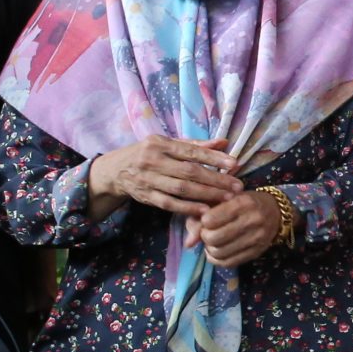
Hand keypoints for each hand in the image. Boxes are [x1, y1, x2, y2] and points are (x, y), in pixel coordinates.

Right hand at [88, 136, 240, 216]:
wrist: (115, 170)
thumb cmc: (149, 154)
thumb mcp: (167, 144)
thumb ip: (195, 145)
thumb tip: (224, 142)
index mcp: (159, 144)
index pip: (191, 151)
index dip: (214, 158)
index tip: (234, 164)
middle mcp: (152, 160)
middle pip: (189, 172)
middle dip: (216, 180)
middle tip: (237, 186)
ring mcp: (147, 180)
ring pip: (181, 189)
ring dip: (206, 195)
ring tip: (227, 198)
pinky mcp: (145, 196)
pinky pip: (169, 204)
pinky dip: (187, 208)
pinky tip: (205, 210)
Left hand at [187, 189, 286, 268]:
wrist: (276, 211)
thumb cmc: (245, 202)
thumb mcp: (224, 200)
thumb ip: (201, 217)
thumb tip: (188, 243)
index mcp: (242, 203)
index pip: (209, 220)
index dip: (204, 222)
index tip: (208, 220)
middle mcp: (252, 220)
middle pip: (213, 238)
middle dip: (205, 237)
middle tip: (209, 232)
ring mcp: (256, 238)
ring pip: (219, 253)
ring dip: (210, 249)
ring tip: (213, 242)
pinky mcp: (257, 252)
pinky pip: (229, 263)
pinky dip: (217, 259)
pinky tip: (218, 251)